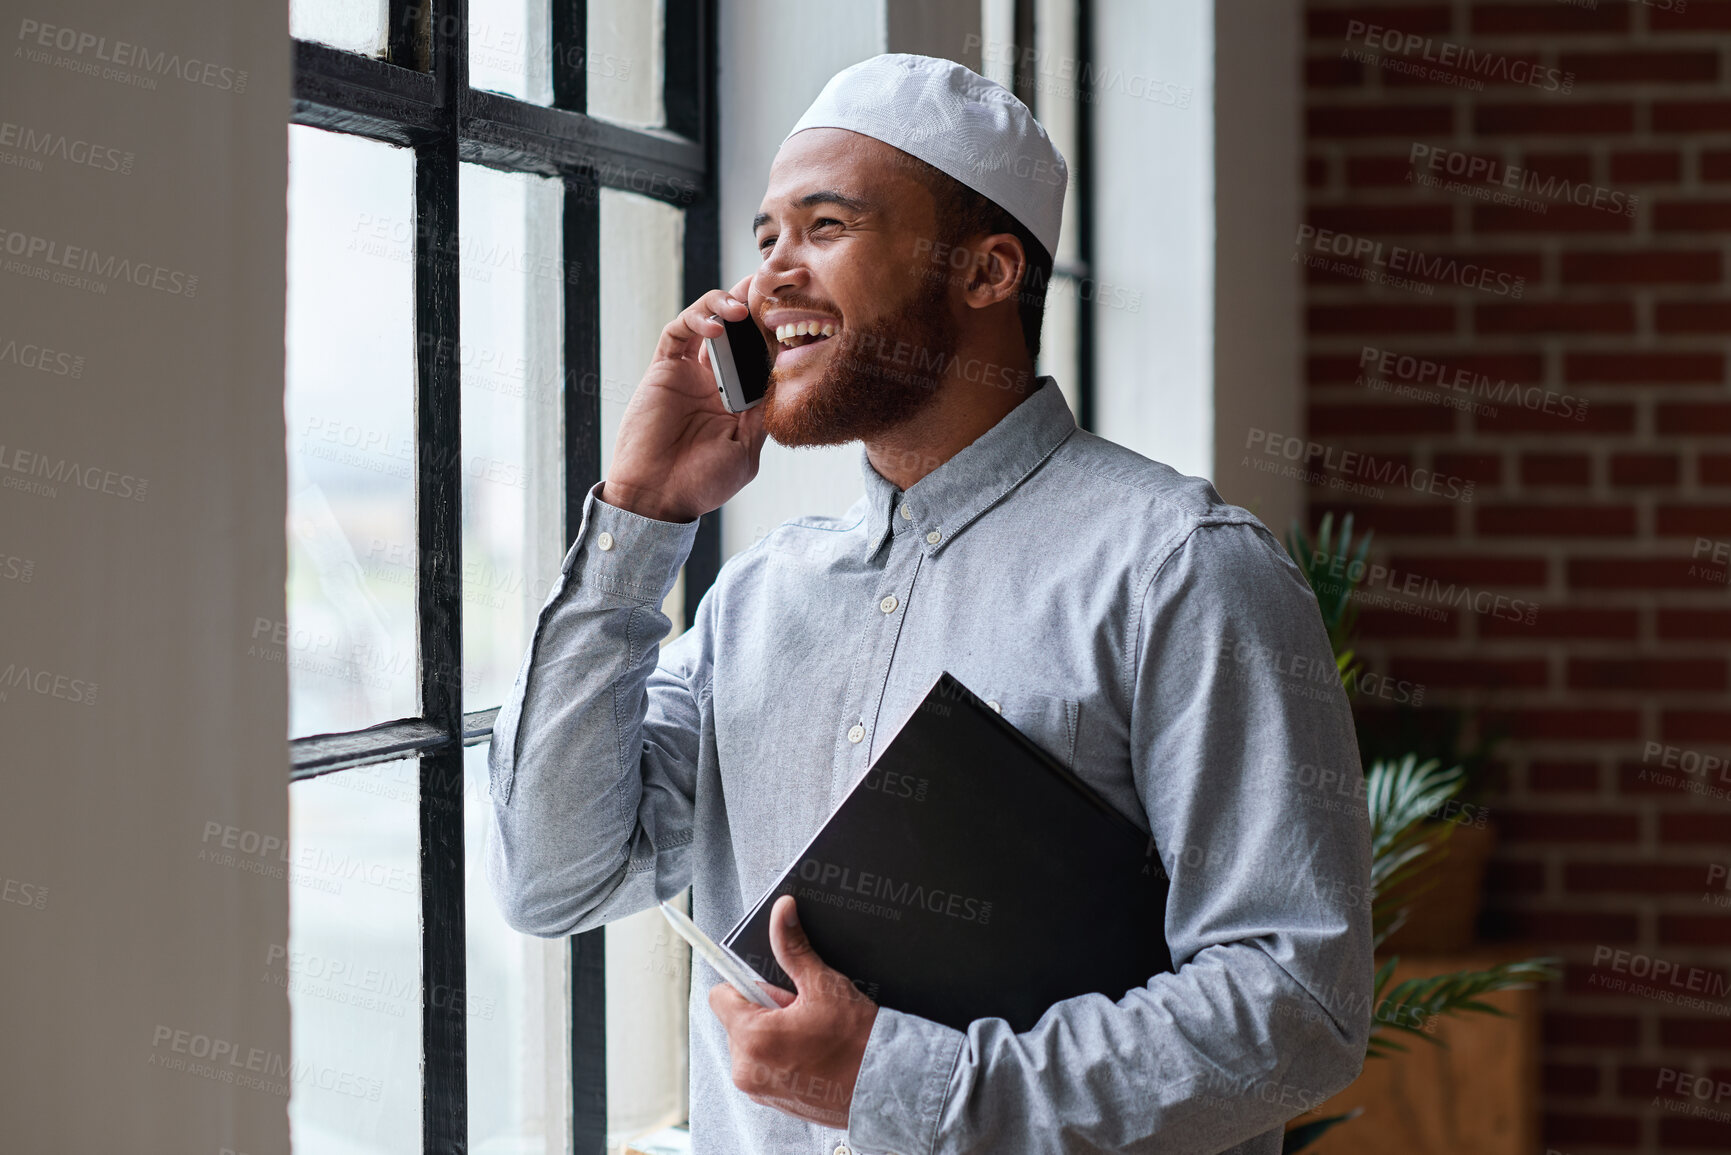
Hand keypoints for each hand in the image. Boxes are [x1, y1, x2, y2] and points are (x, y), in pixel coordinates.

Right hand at [602, 274, 769, 522]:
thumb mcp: (746, 450)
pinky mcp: (663, 370)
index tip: (796, 310)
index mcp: (738, 401)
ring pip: (707, 321)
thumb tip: (784, 378)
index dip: (773, 332)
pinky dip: (696, 320)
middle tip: (771, 283)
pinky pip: (678, 333)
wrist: (656, 498)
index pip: (759, 355)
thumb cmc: (701, 483)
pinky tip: (717, 326)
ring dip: (724, 305)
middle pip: (736, 330)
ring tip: (741, 307)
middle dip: (752, 303)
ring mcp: (688, 373)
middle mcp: (714, 382)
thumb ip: (761, 414)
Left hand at [708, 895, 878, 1128]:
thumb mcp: (823, 986)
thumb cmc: (857, 1040)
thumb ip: (793, 948)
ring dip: (773, 1034)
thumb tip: (781, 911)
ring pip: (752, 1043)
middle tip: (802, 1012)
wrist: (886, 1085)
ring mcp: (758, 1090)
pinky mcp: (772, 1102)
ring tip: (810, 1035)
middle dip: (765, 1010)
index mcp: (752, 1039)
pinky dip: (782, 1056)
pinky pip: (765, 1067)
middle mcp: (747, 1070)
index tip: (774, 987)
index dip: (746, 984)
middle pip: (738, 1019)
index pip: (721, 996)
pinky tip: (812, 1054)